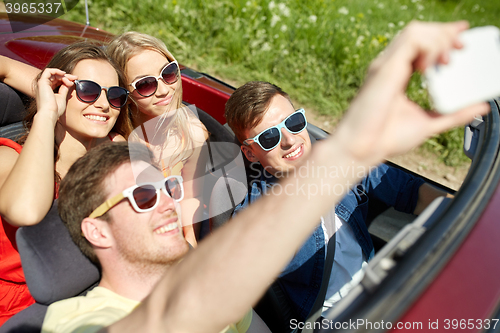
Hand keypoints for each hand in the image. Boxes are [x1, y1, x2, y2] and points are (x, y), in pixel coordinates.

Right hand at [35, 68, 76, 122]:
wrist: (49, 113)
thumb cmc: (55, 109)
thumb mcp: (62, 97)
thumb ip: (65, 89)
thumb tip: (70, 83)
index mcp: (48, 90)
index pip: (57, 81)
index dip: (66, 79)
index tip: (75, 80)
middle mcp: (44, 86)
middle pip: (56, 76)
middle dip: (67, 76)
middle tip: (76, 78)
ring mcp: (42, 84)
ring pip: (53, 73)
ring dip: (63, 75)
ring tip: (70, 81)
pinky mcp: (41, 82)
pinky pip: (48, 71)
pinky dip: (57, 71)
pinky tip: (63, 74)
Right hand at [336, 21, 489, 163]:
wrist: (363, 149)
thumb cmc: (385, 139)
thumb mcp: (429, 123)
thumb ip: (454, 114)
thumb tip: (481, 106)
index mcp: (398, 75)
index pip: (421, 44)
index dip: (442, 37)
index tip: (461, 43)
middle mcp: (391, 66)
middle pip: (420, 31)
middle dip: (445, 33)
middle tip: (461, 48)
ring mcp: (387, 65)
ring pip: (416, 31)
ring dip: (439, 40)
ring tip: (446, 61)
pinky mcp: (386, 67)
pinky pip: (412, 41)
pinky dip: (430, 47)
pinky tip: (433, 66)